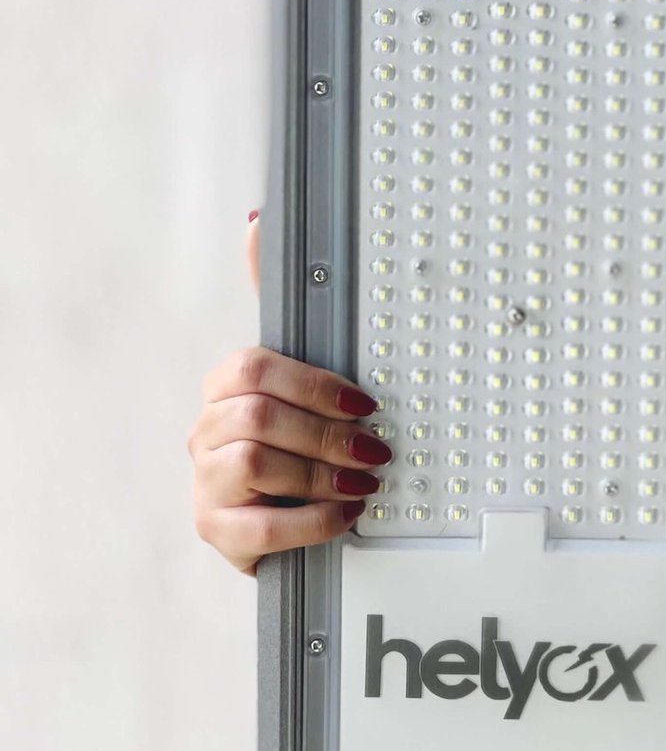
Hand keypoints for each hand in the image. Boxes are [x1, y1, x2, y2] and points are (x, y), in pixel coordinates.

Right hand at [189, 215, 390, 574]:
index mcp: (227, 389)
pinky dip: (311, 520)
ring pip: (254, 464)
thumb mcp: (302, 379)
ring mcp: (205, 483)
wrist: (282, 522)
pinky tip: (342, 514)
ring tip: (361, 482)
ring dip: (321, 474)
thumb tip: (260, 219)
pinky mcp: (216, 531)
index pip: (252, 368)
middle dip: (326, 433)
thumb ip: (287, 308)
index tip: (364, 401)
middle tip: (374, 449)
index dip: (314, 383)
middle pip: (255, 416)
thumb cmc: (295, 445)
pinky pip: (260, 527)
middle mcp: (206, 431)